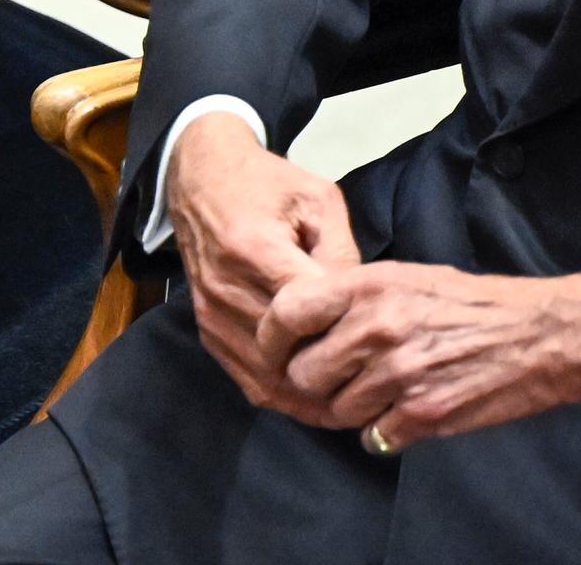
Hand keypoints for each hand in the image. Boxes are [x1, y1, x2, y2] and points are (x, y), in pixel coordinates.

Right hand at [162, 109, 363, 421]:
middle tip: (375, 383)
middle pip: (286, 350)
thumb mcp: (318, 199)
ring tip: (352, 400)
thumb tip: (360, 309)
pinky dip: (283, 394)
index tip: (378, 342)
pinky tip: (315, 399)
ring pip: (267, 374)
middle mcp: (225, 287)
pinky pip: (246, 377)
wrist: (201, 180)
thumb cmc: (266, 183)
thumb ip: (341, 252)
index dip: (344, 330)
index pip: (305, 310)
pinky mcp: (206, 329)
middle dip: (331, 369)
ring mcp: (211, 313)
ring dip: (308, 393)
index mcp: (253, 247)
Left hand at [265, 262, 580, 449]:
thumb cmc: (470, 303)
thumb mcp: (404, 276)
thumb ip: (351, 295)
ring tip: (379, 392)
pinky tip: (403, 412)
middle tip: (337, 377)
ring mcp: (398, 374)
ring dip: (351, 408)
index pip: (287, 311)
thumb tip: (300, 320)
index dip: (273, 335)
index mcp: (368, 286)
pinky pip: (373, 436)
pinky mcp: (422, 413)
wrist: (538, 336)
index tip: (278, 348)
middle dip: (314, 381)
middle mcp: (377, 328)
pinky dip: (383, 431)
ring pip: (336, 409)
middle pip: (303, 372)